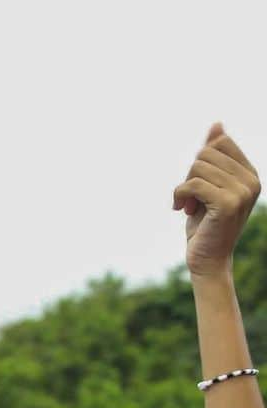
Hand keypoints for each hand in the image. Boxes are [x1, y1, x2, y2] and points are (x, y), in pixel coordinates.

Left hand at [174, 124, 260, 278]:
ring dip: (183, 187)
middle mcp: (251, 181)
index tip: (196, 184)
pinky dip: (180, 195)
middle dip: (190, 174)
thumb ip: (213, 158)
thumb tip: (217, 124)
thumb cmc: (205, 226)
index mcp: (250, 174)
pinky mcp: (227, 203)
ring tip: (186, 207)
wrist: (207, 261)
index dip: (201, 160)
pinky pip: (193, 183)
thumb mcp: (208, 187)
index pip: (221, 142)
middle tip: (188, 198)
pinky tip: (179, 209)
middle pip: (207, 152)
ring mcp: (242, 192)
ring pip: (198, 166)